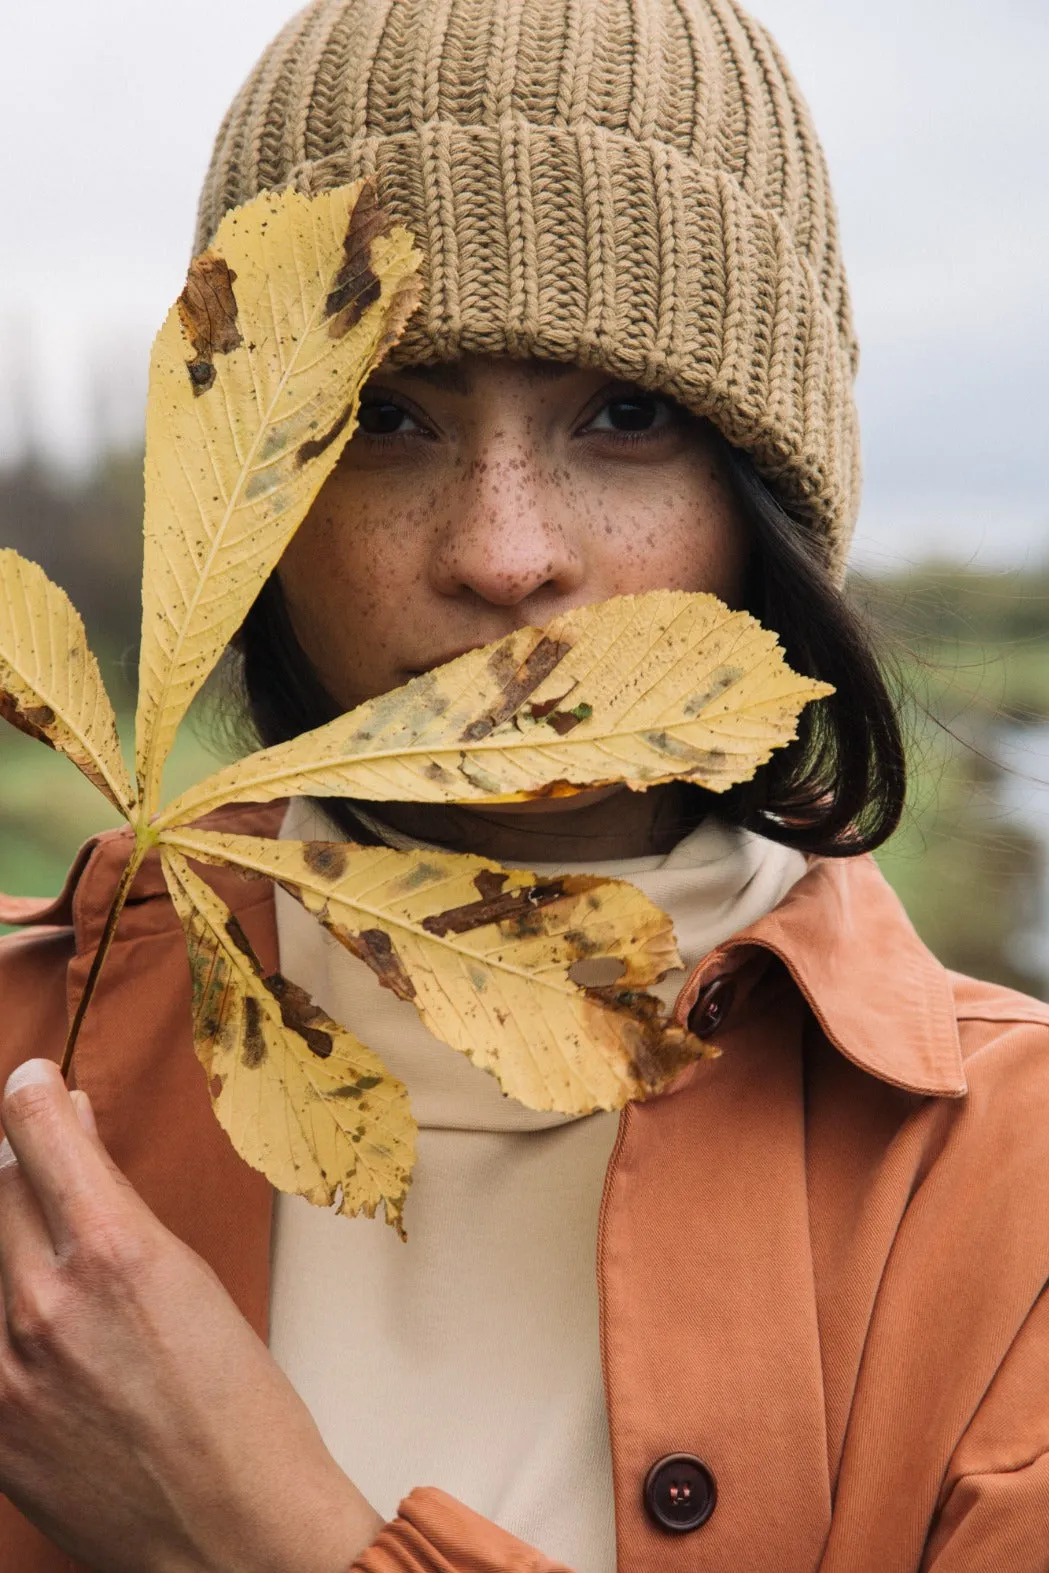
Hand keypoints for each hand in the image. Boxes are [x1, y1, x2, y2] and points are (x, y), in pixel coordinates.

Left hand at [0, 1058, 383, 1572]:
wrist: (232, 1536)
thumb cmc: (240, 1411)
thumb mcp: (192, 1280)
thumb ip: (116, 1208)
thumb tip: (73, 1143)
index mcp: (115, 1254)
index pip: (37, 1137)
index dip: (29, 1095)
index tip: (30, 1080)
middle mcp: (46, 1304)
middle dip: (21, 1165)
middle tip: (47, 1162)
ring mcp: (4, 1373)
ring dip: (12, 1239)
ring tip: (58, 1257)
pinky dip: (8, 1308)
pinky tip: (48, 1322)